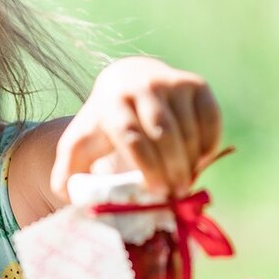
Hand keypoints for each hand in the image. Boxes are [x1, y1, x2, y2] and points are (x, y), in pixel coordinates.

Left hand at [51, 56, 221, 198]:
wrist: (127, 81)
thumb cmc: (103, 124)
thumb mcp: (79, 144)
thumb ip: (67, 173)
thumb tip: (68, 197)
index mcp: (112, 103)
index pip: (132, 137)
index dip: (147, 167)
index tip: (157, 193)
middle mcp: (143, 87)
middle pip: (164, 134)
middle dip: (173, 168)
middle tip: (177, 195)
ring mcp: (172, 83)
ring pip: (189, 130)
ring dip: (191, 162)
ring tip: (184, 184)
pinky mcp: (196, 84)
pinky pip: (211, 120)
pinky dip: (208, 146)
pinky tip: (197, 163)